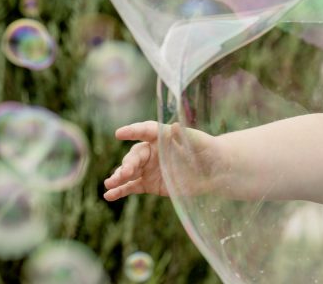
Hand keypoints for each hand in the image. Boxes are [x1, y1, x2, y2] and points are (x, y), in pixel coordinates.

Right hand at [103, 121, 222, 200]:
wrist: (214, 170)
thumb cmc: (206, 150)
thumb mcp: (199, 142)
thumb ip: (185, 136)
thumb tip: (175, 127)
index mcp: (161, 137)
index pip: (145, 132)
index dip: (133, 132)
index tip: (119, 134)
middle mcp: (151, 152)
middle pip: (135, 156)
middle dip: (127, 164)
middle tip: (124, 173)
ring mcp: (148, 168)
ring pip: (129, 172)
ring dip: (118, 177)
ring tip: (109, 184)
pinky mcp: (149, 184)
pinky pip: (131, 187)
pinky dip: (120, 191)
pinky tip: (109, 196)